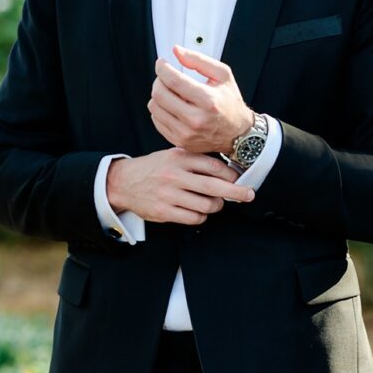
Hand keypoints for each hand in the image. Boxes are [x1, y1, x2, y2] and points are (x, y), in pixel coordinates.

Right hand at [106, 148, 253, 225]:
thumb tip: (227, 171)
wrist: (124, 182)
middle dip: (236, 192)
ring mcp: (169, 194)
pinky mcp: (164, 211)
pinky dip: (202, 216)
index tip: (239, 178)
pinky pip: (194, 218)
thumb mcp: (173, 155)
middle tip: (248, 195)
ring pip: (206, 205)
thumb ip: (196, 160)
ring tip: (215, 203)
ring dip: (216, 206)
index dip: (231, 174)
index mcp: (179, 158)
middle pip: (214, 186)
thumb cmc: (155, 168)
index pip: (213, 166)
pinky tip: (199, 211)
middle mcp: (175, 175)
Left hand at [148, 45, 252, 155]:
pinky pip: (157, 120)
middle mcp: (196, 119)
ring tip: (171, 92)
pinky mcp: (179, 141)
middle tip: (166, 76)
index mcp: (208, 101)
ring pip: (154, 107)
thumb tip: (177, 51)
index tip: (162, 63)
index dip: (163, 68)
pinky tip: (172, 106)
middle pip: (160, 94)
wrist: (237, 133)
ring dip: (158, 95)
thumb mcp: (222, 75)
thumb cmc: (230, 103)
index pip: (173, 80)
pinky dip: (160, 109)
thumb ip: (198, 60)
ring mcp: (186, 133)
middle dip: (159, 80)